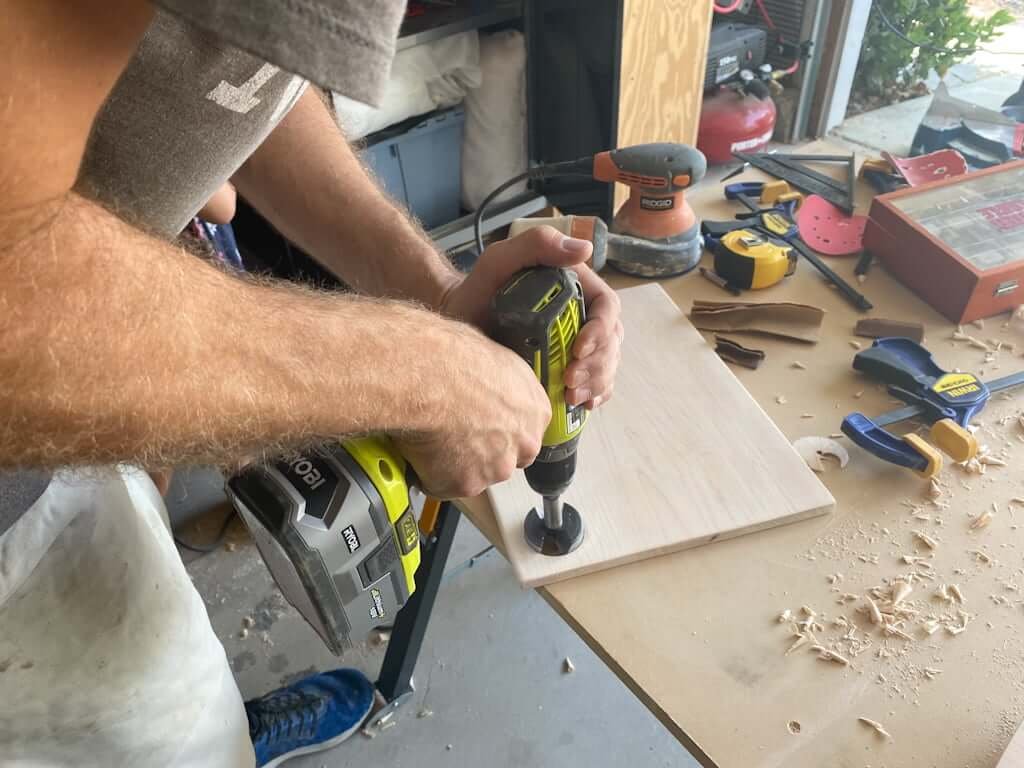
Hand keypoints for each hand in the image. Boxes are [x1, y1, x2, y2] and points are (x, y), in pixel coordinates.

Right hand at [395, 322, 550, 498]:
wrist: (428, 378)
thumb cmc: (455, 357)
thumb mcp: (494, 356)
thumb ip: (501, 381)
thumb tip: (488, 376)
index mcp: (536, 411)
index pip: (525, 431)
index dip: (499, 429)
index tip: (482, 424)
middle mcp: (523, 444)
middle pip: (505, 458)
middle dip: (481, 452)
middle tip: (453, 433)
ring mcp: (496, 468)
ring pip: (474, 474)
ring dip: (455, 464)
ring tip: (430, 437)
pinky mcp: (465, 485)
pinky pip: (444, 484)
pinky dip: (429, 474)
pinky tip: (418, 450)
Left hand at [439, 226, 622, 408]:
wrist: (461, 319)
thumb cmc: (478, 289)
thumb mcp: (500, 260)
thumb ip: (537, 245)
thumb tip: (584, 249)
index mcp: (577, 286)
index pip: (606, 307)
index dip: (601, 330)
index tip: (578, 349)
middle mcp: (583, 313)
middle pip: (610, 340)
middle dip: (598, 364)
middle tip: (571, 380)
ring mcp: (578, 340)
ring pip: (606, 362)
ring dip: (597, 382)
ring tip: (572, 395)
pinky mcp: (569, 363)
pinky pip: (596, 380)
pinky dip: (595, 393)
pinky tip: (583, 403)